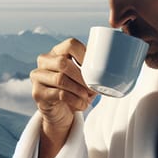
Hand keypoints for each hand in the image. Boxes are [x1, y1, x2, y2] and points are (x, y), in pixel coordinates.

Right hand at [30, 38, 95, 157]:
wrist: (61, 113)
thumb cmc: (76, 91)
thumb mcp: (85, 78)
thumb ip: (95, 69)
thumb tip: (119, 66)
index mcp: (57, 51)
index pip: (70, 44)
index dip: (84, 54)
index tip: (95, 67)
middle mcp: (44, 61)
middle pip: (63, 63)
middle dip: (82, 76)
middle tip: (93, 88)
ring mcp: (38, 76)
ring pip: (60, 79)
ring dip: (79, 90)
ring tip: (88, 97)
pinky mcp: (37, 93)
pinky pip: (59, 95)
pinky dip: (75, 101)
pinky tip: (82, 105)